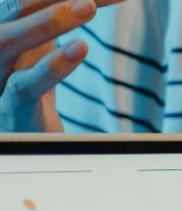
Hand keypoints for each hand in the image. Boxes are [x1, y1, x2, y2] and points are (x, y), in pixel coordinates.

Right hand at [1, 0, 116, 131]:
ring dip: (49, 20)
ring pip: (8, 40)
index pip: (23, 0)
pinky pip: (24, 86)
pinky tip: (80, 48)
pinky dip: (52, 65)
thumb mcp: (37, 49)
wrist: (23, 139)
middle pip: (12, 8)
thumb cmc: (27, 89)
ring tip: (88, 5)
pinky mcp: (10, 111)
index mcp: (3, 29)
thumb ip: (49, 22)